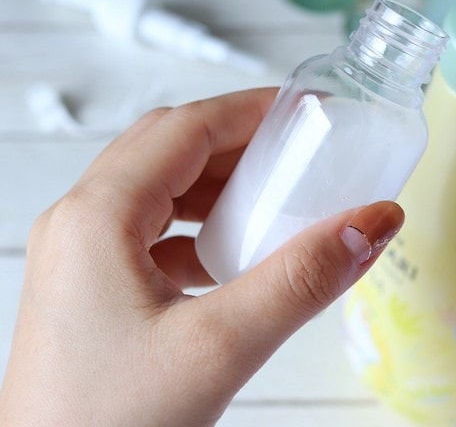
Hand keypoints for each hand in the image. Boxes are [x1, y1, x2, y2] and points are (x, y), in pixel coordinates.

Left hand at [0, 88, 403, 425]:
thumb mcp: (218, 349)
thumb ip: (302, 280)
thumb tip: (371, 223)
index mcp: (96, 216)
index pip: (185, 128)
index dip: (250, 111)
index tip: (306, 113)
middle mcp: (80, 222)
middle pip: (171, 148)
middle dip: (239, 142)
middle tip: (297, 150)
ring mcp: (80, 251)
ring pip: (160, 185)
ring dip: (218, 183)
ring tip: (273, 195)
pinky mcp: (91, 281)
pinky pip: (152, 226)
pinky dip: (199, 223)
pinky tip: (231, 251)